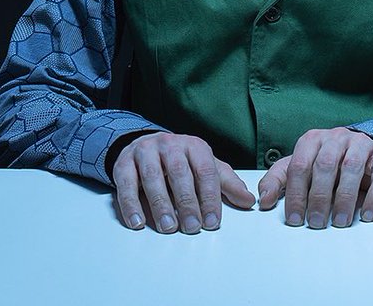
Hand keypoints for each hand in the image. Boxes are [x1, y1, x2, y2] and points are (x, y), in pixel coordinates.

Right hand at [111, 132, 254, 232]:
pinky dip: (131, 204)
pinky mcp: (124, 162)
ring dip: (161, 205)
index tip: (212, 221)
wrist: (146, 145)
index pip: (205, 171)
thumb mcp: (205, 167)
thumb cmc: (180, 161)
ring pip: (152, 177)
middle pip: (179, 174)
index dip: (210, 197)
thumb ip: (226, 184)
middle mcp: (170, 145)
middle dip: (187, 202)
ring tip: (168, 227)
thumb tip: (248, 201)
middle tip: (192, 226)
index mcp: (194, 146)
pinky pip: (126, 183)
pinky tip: (138, 222)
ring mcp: (145, 152)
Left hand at [256, 127, 372, 228]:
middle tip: (316, 222)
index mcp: (311, 140)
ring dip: (345, 198)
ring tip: (340, 221)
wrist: (359, 149)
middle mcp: (336, 137)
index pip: (299, 166)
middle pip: (325, 165)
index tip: (295, 219)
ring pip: (351, 167)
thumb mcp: (298, 168)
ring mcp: (360, 144)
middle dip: (319, 197)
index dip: (295, 194)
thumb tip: (264, 201)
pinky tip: (367, 214)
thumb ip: (278, 182)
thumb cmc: (325, 162)